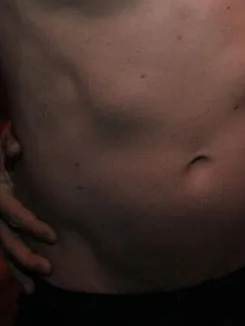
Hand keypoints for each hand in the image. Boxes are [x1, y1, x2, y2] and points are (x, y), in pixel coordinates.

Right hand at [0, 124, 54, 292]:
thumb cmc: (1, 153)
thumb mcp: (3, 145)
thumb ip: (9, 143)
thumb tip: (16, 150)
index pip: (13, 214)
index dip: (31, 226)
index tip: (53, 236)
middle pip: (8, 240)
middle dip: (26, 256)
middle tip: (49, 268)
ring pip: (6, 251)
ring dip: (21, 269)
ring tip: (38, 284)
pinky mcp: (0, 230)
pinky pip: (6, 253)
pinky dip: (16, 271)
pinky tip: (29, 287)